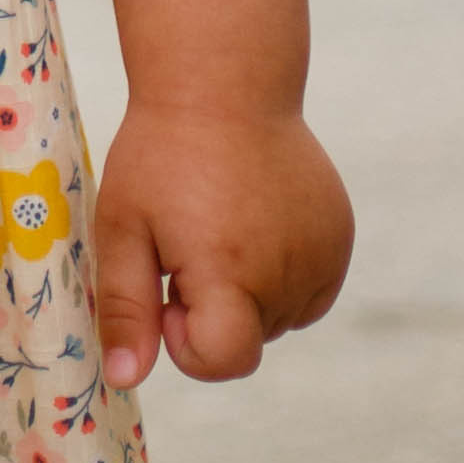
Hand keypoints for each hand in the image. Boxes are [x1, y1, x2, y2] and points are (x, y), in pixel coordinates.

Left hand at [92, 100, 352, 387]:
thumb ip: (126, 308)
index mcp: (231, 270)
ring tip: (221, 221)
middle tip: (190, 238)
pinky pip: (309, 292)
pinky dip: (281, 274)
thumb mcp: (123, 226)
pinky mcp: (341, 237)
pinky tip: (255, 222)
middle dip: (213, 308)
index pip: (224, 360)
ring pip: (278, 318)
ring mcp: (324, 254)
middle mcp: (287, 271)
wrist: (224, 83)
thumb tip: (124, 379)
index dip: (187, 340)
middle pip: (248, 339)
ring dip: (248, 291)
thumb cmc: (161, 154)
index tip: (169, 289)